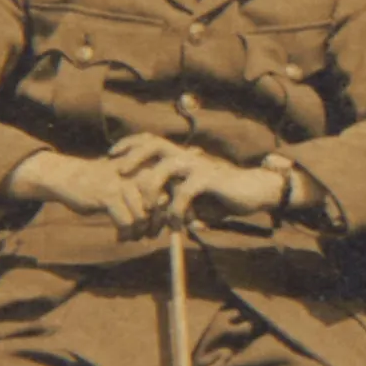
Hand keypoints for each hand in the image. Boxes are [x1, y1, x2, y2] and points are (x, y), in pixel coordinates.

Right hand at [1, 147, 170, 236]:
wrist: (70, 176)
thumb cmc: (106, 184)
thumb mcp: (131, 184)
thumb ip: (152, 195)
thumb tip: (173, 217)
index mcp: (150, 167)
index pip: (172, 195)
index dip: (170, 215)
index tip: (160, 227)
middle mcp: (141, 172)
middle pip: (161, 207)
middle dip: (155, 226)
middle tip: (147, 235)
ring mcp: (125, 183)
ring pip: (143, 217)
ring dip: (138, 233)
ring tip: (131, 236)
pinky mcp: (109, 195)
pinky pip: (126, 223)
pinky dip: (125, 234)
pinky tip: (120, 237)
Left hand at [105, 135, 292, 226]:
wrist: (253, 193)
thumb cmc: (221, 196)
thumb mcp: (192, 197)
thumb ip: (172, 199)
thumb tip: (151, 215)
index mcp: (181, 157)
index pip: (151, 141)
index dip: (130, 145)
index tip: (111, 155)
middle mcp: (187, 157)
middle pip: (154, 144)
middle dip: (133, 156)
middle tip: (118, 172)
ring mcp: (199, 166)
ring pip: (167, 166)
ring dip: (152, 186)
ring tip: (147, 207)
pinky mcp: (210, 179)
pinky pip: (185, 192)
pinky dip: (177, 210)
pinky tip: (176, 224)